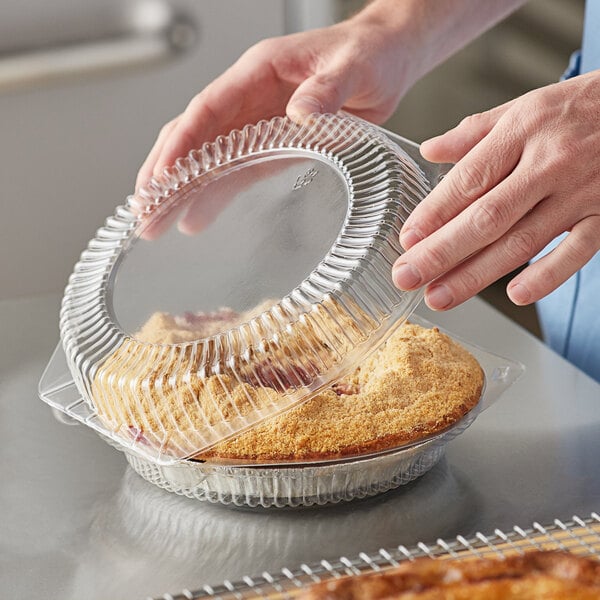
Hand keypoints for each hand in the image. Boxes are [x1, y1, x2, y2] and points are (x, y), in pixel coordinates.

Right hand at [136, 12, 415, 191]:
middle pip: (194, 136)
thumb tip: (301, 113)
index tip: (161, 176)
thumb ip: (327, 89)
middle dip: (165, 174)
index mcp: (258, 72)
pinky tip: (197, 216)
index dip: (182, 143)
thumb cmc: (368, 54)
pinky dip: (214, 193)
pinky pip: (236, 170)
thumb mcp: (353, 68)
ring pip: (208, 157)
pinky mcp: (272, 144)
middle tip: (144, 212)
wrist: (386, 60)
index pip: (207, 108)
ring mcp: (257, 122)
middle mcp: (249, 98)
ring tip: (157, 223)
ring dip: (182, 190)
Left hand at [393, 69, 599, 308]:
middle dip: (441, 252)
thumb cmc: (581, 108)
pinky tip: (515, 295)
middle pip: (486, 217)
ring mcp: (580, 193)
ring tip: (439, 296)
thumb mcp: (526, 106)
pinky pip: (576, 251)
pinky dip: (547, 275)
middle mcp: (549, 164)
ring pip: (521, 241)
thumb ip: (476, 131)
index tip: (406, 240)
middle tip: (406, 277)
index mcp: (522, 131)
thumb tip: (430, 150)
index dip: (433, 213)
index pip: (468, 179)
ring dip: (476, 274)